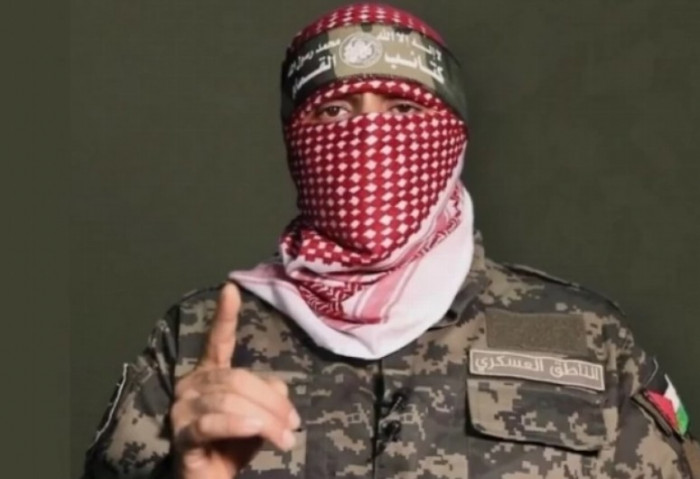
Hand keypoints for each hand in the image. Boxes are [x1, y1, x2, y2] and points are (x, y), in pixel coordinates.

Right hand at [171, 282, 300, 478]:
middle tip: (294, 425)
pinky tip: (257, 431)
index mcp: (209, 373)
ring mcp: (183, 409)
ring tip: (286, 439)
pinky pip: (212, 424)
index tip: (231, 288)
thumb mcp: (258, 415)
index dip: (225, 316)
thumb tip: (279, 390)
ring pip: (231, 401)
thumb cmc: (234, 446)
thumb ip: (268, 395)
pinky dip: (238, 425)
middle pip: (239, 380)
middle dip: (272, 403)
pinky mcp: (182, 436)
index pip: (218, 340)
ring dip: (265, 420)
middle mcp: (192, 385)